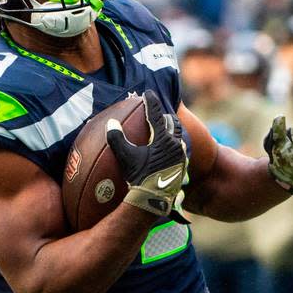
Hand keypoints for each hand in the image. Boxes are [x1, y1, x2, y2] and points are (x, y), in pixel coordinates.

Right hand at [105, 91, 188, 216]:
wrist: (154, 200)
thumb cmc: (139, 178)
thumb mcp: (126, 157)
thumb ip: (117, 139)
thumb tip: (110, 123)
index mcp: (162, 139)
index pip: (157, 114)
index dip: (152, 102)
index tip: (148, 93)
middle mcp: (175, 145)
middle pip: (173, 123)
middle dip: (166, 115)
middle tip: (159, 112)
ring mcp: (181, 156)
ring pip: (179, 137)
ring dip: (172, 131)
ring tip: (165, 130)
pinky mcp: (182, 167)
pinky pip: (180, 150)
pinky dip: (173, 145)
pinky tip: (168, 150)